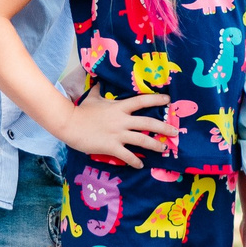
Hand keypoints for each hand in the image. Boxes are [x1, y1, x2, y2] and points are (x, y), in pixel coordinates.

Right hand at [55, 90, 170, 166]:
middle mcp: (122, 120)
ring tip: (164, 149)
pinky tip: (141, 165)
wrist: (69, 124)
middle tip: (175, 132)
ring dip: (155, 145)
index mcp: (119, 107)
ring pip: (142, 139)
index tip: (169, 100)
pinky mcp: (111, 146)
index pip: (142, 101)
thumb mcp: (92, 98)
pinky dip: (135, 161)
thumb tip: (97, 81)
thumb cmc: (81, 111)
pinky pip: (127, 155)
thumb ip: (98, 90)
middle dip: (164, 127)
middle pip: (148, 122)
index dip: (156, 99)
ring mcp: (118, 134)